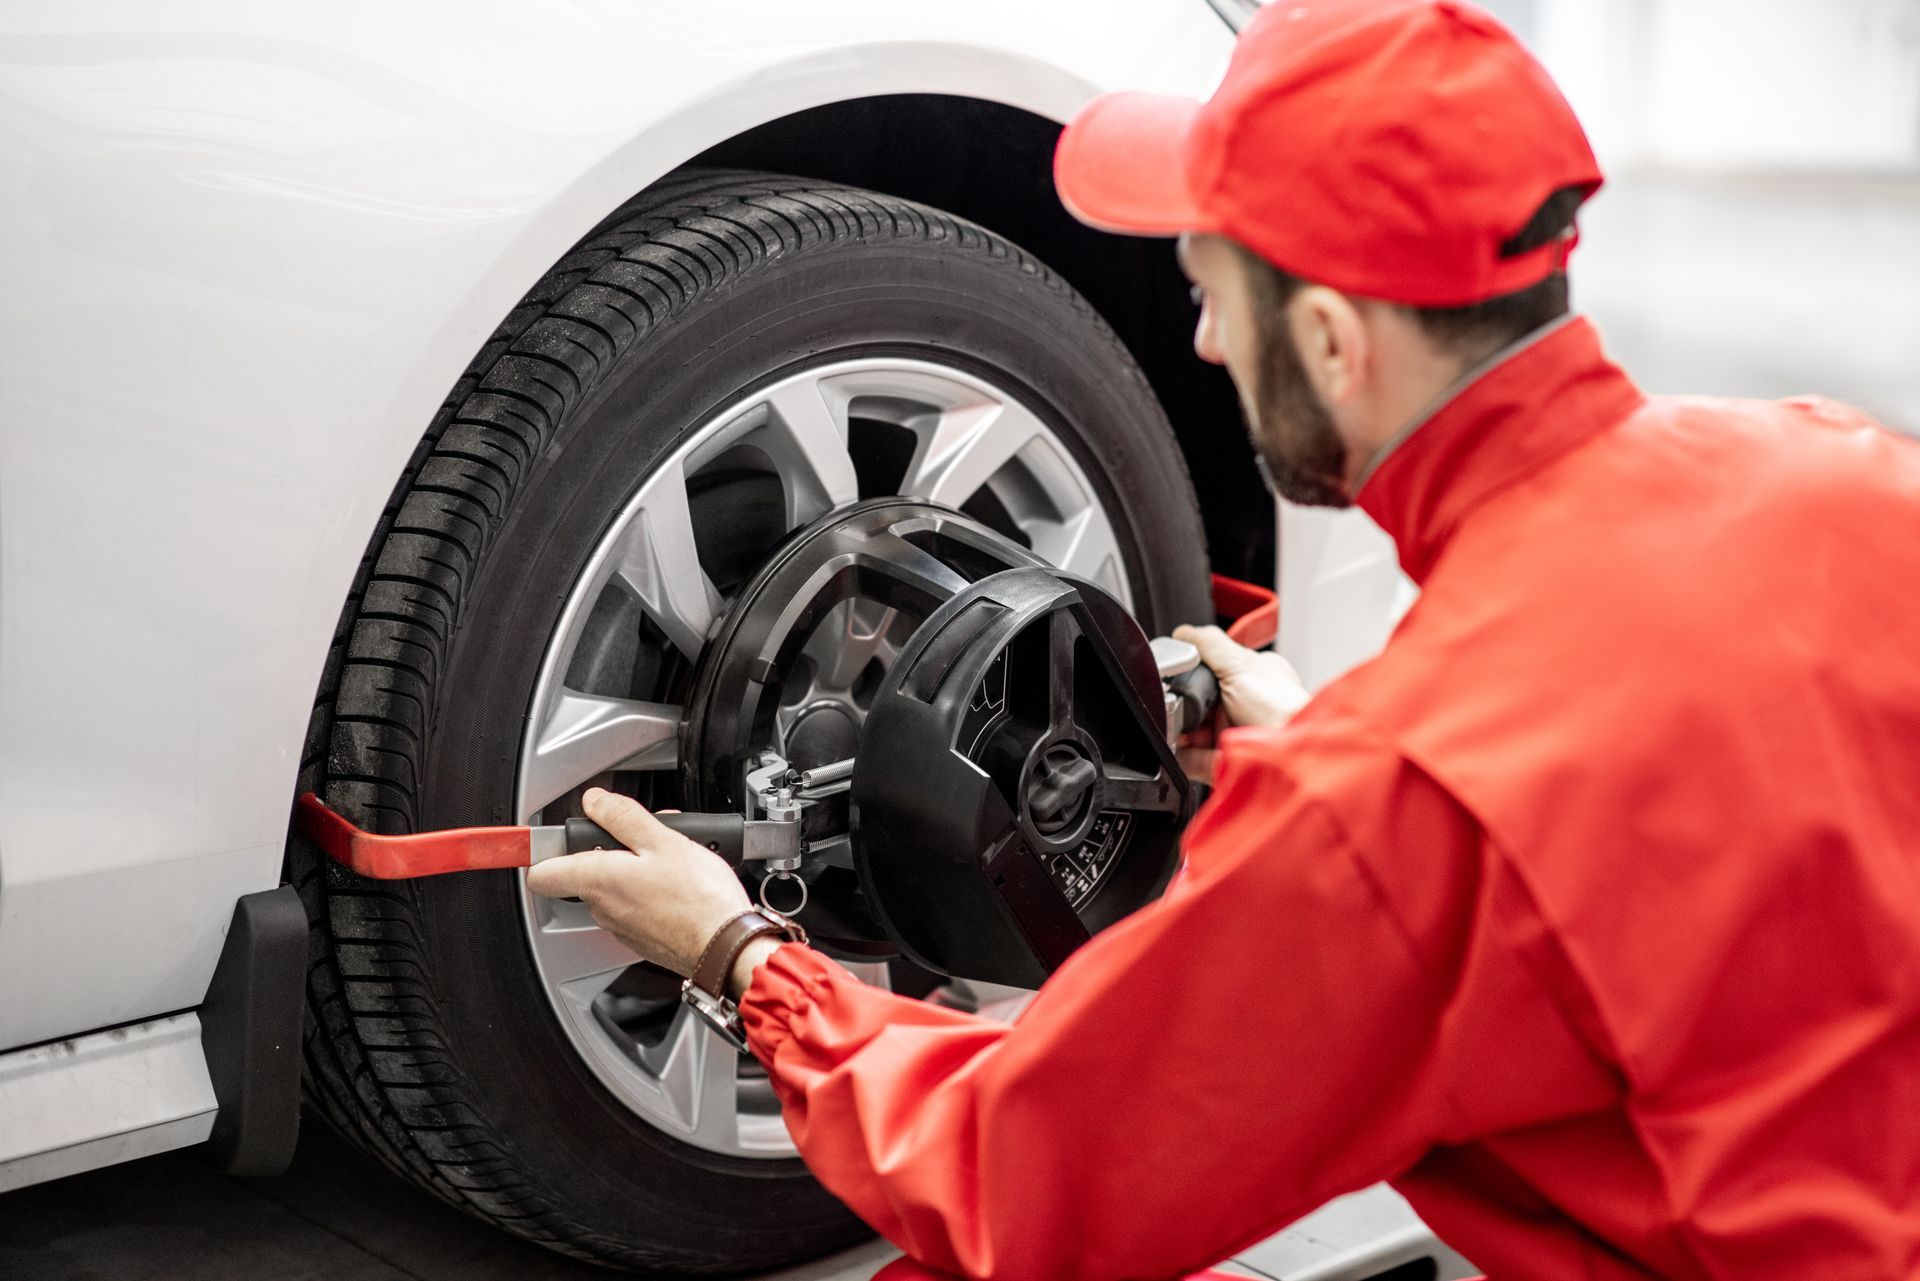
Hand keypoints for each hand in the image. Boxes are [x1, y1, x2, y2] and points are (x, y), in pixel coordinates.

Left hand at [525, 788, 751, 978]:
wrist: (727, 947)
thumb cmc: (699, 899)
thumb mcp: (663, 839)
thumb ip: (622, 817)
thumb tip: (595, 802)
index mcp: (597, 880)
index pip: (541, 873)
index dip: (545, 851)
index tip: (552, 840)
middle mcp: (602, 908)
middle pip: (586, 873)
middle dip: (611, 851)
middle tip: (644, 838)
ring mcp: (622, 927)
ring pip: (615, 890)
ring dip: (635, 871)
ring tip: (672, 861)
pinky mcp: (643, 939)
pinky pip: (635, 908)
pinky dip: (650, 893)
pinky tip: (679, 885)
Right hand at [1170, 624, 1310, 782]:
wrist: (1291, 757)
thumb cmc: (1283, 711)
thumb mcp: (1241, 664)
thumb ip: (1210, 645)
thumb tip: (1182, 632)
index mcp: (1254, 677)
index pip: (1215, 668)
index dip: (1195, 671)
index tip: (1178, 675)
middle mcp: (1246, 705)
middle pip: (1200, 701)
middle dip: (1183, 704)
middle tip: (1174, 705)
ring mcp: (1236, 733)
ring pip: (1195, 730)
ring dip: (1180, 730)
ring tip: (1174, 728)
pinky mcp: (1227, 761)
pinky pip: (1195, 758)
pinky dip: (1183, 755)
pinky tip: (1178, 750)